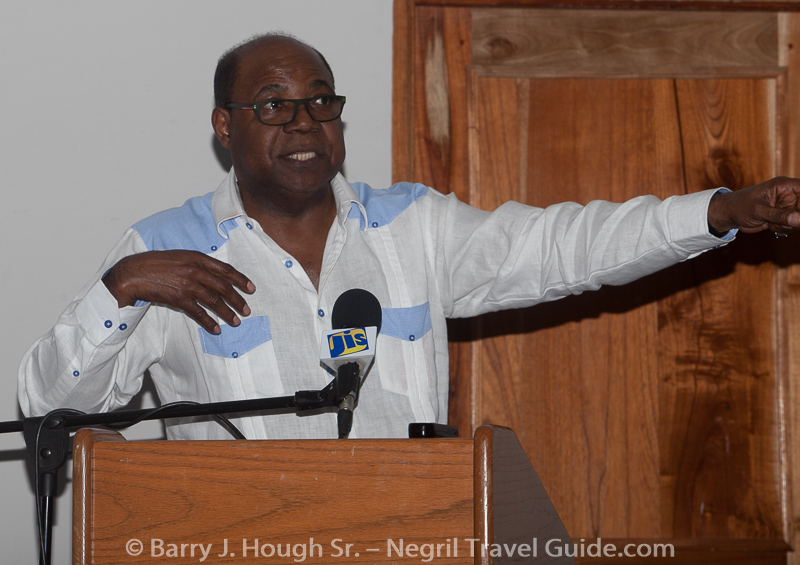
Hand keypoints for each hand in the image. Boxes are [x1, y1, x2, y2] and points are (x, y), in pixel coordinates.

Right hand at [102, 250, 254, 333]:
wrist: (133, 273)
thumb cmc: (155, 264)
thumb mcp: (180, 257)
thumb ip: (197, 264)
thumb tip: (214, 276)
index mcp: (197, 257)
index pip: (225, 269)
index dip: (240, 280)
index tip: (251, 288)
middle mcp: (195, 270)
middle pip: (223, 287)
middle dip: (238, 300)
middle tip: (247, 310)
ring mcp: (187, 284)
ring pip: (214, 301)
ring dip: (227, 313)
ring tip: (236, 322)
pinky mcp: (178, 298)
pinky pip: (198, 313)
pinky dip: (209, 322)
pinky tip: (216, 329)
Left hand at [707, 176, 799, 234]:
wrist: (729, 214)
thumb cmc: (740, 206)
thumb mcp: (758, 211)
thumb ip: (778, 215)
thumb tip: (799, 219)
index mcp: (783, 186)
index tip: (798, 213)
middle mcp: (788, 194)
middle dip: (796, 217)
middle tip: (782, 222)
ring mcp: (786, 206)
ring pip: (798, 218)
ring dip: (787, 225)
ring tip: (771, 223)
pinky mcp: (783, 216)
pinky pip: (792, 225)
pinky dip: (782, 228)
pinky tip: (769, 225)